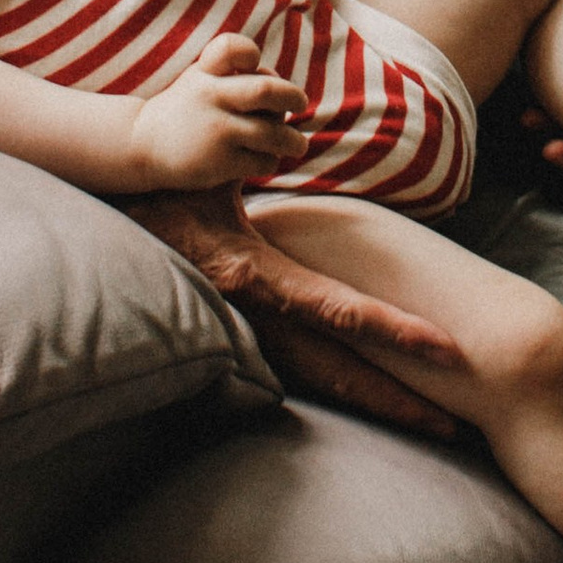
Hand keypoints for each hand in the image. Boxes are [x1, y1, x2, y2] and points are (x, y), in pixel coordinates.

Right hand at [122, 184, 466, 434]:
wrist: (108, 233)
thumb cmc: (165, 195)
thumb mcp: (218, 183)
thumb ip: (263, 177)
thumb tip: (296, 133)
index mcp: (253, 276)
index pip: (338, 310)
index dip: (396, 330)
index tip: (446, 348)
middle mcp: (251, 320)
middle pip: (337, 372)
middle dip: (397, 401)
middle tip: (455, 428)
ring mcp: (241, 344)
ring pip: (318, 386)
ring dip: (372, 407)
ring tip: (427, 428)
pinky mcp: (233, 354)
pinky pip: (293, 381)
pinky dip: (334, 396)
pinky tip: (368, 408)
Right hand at [124, 34, 311, 188]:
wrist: (141, 145)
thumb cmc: (183, 110)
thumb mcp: (199, 79)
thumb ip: (234, 74)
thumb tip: (282, 87)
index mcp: (206, 73)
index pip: (233, 49)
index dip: (250, 54)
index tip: (255, 64)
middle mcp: (211, 98)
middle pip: (265, 89)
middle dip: (292, 97)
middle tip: (301, 104)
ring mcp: (216, 131)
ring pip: (273, 133)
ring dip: (293, 140)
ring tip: (298, 144)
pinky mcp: (220, 163)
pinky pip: (262, 161)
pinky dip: (271, 160)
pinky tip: (267, 159)